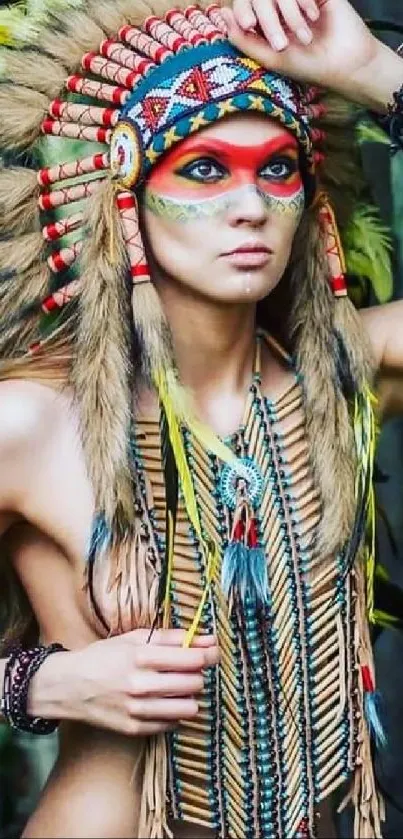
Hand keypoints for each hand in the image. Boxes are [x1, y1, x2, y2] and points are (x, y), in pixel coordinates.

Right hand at [28, 629, 218, 735]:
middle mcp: (140, 685)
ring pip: (189, 707)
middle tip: (188, 670)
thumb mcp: (134, 638)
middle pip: (194, 683)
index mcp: (141, 656)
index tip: (211, 652)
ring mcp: (137, 710)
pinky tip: (162, 702)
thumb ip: (173, 638)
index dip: (209, 655)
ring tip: (177, 688)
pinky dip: (174, 713)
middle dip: (197, 675)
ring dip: (189, 696)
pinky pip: (173, 724)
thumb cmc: (104, 657)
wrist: (68, 686)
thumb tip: (209, 640)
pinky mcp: (134, 729)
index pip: (193, 659)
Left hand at [226, 0, 400, 109]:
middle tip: (283, 44)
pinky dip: (304, 2)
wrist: (345, 62)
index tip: (250, 25)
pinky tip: (315, 19)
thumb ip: (244, 39)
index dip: (244, 11)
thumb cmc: (308, 66)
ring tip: (305, 38)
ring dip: (291, 15)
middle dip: (268, 19)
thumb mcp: (270, 57)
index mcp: (267, 22)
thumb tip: (223, 13)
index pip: (246, 4)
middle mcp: (281, 7)